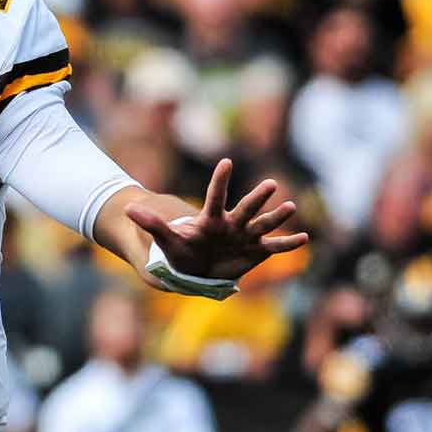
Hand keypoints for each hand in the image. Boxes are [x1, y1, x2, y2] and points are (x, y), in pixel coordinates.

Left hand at [126, 159, 307, 282]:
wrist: (197, 269)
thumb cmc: (182, 251)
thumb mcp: (167, 240)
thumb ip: (152, 224)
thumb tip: (127, 210)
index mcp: (210, 219)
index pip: (215, 197)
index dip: (219, 181)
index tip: (225, 162)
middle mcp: (232, 223)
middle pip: (245, 208)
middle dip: (257, 198)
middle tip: (270, 183)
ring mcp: (246, 236)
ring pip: (264, 224)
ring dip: (277, 217)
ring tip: (291, 206)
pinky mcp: (256, 251)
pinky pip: (275, 246)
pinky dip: (288, 244)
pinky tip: (305, 238)